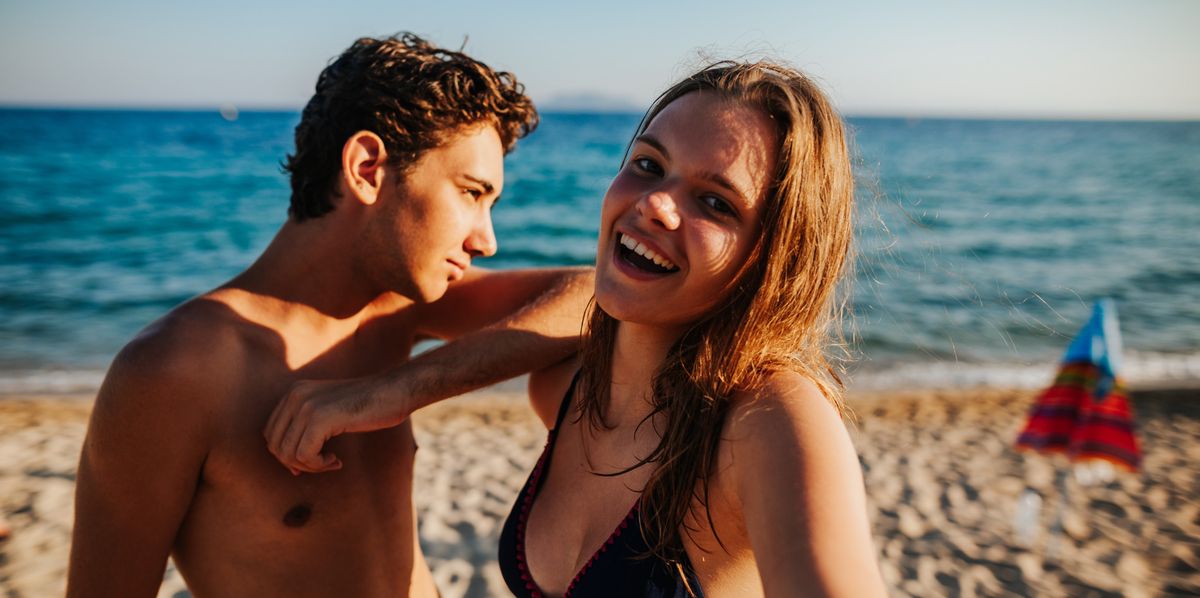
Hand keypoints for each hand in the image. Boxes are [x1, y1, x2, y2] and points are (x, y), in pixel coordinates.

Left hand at [264, 377, 408, 473]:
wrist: (395, 391)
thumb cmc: (369, 405)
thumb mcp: (330, 411)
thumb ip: (307, 429)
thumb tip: (289, 465)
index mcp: (295, 392)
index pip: (271, 434)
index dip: (288, 454)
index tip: (312, 461)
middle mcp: (295, 396)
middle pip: (275, 446)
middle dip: (297, 463)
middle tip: (322, 464)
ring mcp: (306, 406)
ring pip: (288, 454)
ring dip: (311, 466)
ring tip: (332, 461)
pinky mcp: (320, 418)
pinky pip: (305, 455)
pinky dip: (319, 465)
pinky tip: (337, 460)